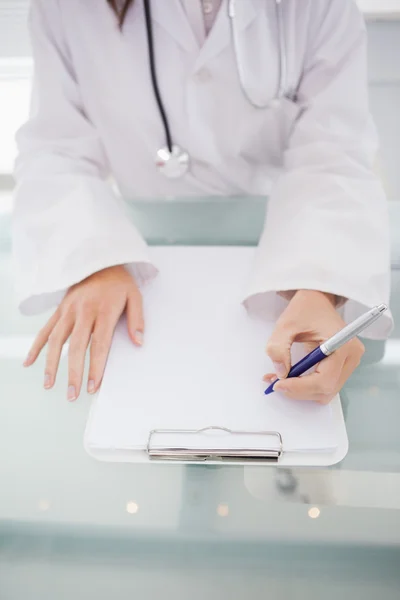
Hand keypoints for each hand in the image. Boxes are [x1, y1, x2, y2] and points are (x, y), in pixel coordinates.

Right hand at [23, 265, 143, 400]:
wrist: (99, 259)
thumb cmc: (119, 281)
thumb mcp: (135, 296)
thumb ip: (137, 320)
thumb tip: (139, 342)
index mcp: (103, 310)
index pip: (99, 344)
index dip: (95, 367)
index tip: (93, 386)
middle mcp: (83, 311)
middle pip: (76, 346)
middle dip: (74, 373)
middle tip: (73, 394)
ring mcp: (68, 310)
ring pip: (56, 340)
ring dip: (51, 364)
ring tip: (49, 385)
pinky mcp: (60, 309)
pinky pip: (45, 329)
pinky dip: (36, 346)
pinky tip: (29, 363)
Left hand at [263, 290, 363, 403]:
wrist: (317, 299)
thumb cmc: (304, 309)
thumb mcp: (285, 325)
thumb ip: (278, 348)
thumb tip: (280, 374)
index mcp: (342, 344)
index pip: (324, 380)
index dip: (300, 388)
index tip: (278, 385)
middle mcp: (352, 355)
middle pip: (326, 389)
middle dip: (299, 391)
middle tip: (275, 383)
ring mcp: (350, 361)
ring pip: (326, 391)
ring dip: (302, 390)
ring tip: (279, 379)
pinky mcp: (344, 365)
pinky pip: (325, 384)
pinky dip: (307, 385)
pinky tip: (290, 377)